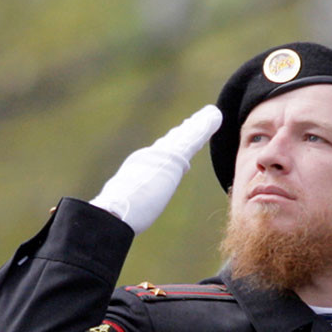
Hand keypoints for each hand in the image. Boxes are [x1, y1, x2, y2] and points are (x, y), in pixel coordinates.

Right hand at [89, 105, 222, 234]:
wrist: (116, 210)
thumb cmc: (115, 216)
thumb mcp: (122, 210)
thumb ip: (127, 206)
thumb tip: (119, 216)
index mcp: (138, 169)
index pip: (158, 157)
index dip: (170, 147)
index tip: (177, 139)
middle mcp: (149, 158)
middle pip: (172, 142)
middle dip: (185, 132)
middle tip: (197, 120)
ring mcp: (160, 155)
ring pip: (184, 137)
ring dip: (199, 126)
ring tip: (212, 115)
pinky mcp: (173, 157)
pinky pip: (193, 139)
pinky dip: (205, 127)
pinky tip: (215, 117)